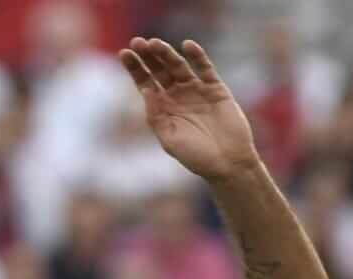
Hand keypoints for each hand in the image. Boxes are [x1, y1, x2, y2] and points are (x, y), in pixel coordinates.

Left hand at [119, 38, 258, 182]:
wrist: (228, 163)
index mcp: (163, 108)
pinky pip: (205, 68)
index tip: (124, 53)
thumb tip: (146, 90)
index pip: (145, 82)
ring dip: (167, 53)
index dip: (135, 68)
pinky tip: (187, 46)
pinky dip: (197, 56)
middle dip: (148, 56)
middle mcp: (177, 95)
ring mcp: (196, 90)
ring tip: (155, 43)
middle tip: (137, 42)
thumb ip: (156, 117)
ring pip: (178, 66)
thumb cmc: (196, 157)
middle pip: (159, 70)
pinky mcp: (215, 88)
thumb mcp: (170, 140)